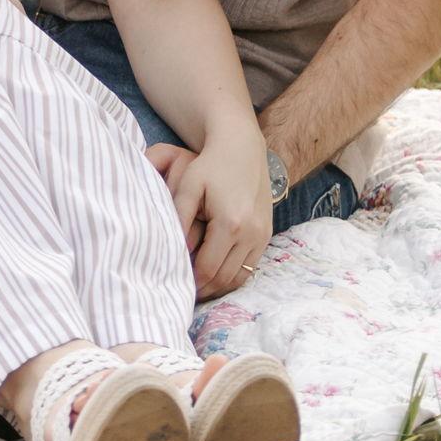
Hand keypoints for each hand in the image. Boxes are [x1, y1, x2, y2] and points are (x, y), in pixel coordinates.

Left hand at [148, 132, 271, 298]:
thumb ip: (179, 217)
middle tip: (185, 293)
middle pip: (225, 278)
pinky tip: (215, 273)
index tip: (176, 285)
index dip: (191, 282)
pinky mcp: (267, 234)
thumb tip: (174, 250)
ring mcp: (262, 235)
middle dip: (204, 289)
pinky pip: (250, 266)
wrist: (242, 148)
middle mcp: (250, 233)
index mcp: (230, 223)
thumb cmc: (209, 165)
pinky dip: (233, 275)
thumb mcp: (188, 185)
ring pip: (240, 277)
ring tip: (198, 287)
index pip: (208, 268)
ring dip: (219, 286)